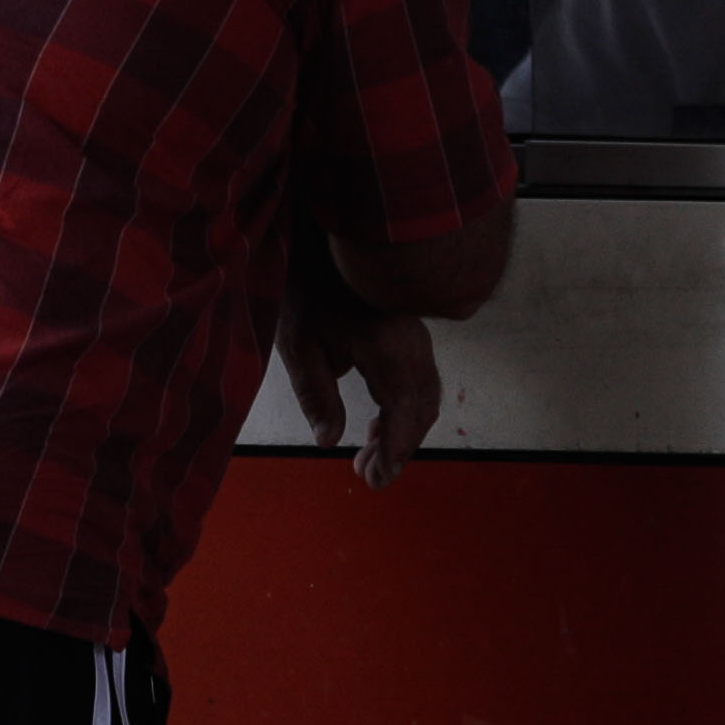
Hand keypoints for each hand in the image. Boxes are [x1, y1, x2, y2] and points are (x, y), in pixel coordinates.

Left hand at [281, 296, 446, 489]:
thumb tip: (327, 441)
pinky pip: (420, 382)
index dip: (395, 448)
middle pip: (421, 408)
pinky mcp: (412, 336)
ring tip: (369, 459)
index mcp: (385, 346)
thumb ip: (315, 394)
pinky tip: (378, 425)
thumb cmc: (306, 292)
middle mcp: (411, 343)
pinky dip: (406, 412)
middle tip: (368, 478)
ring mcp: (416, 338)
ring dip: (404, 432)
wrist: (323, 246)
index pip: (404, 407)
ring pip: (425, 397)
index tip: (378, 478)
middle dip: (399, 449)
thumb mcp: (299, 345)